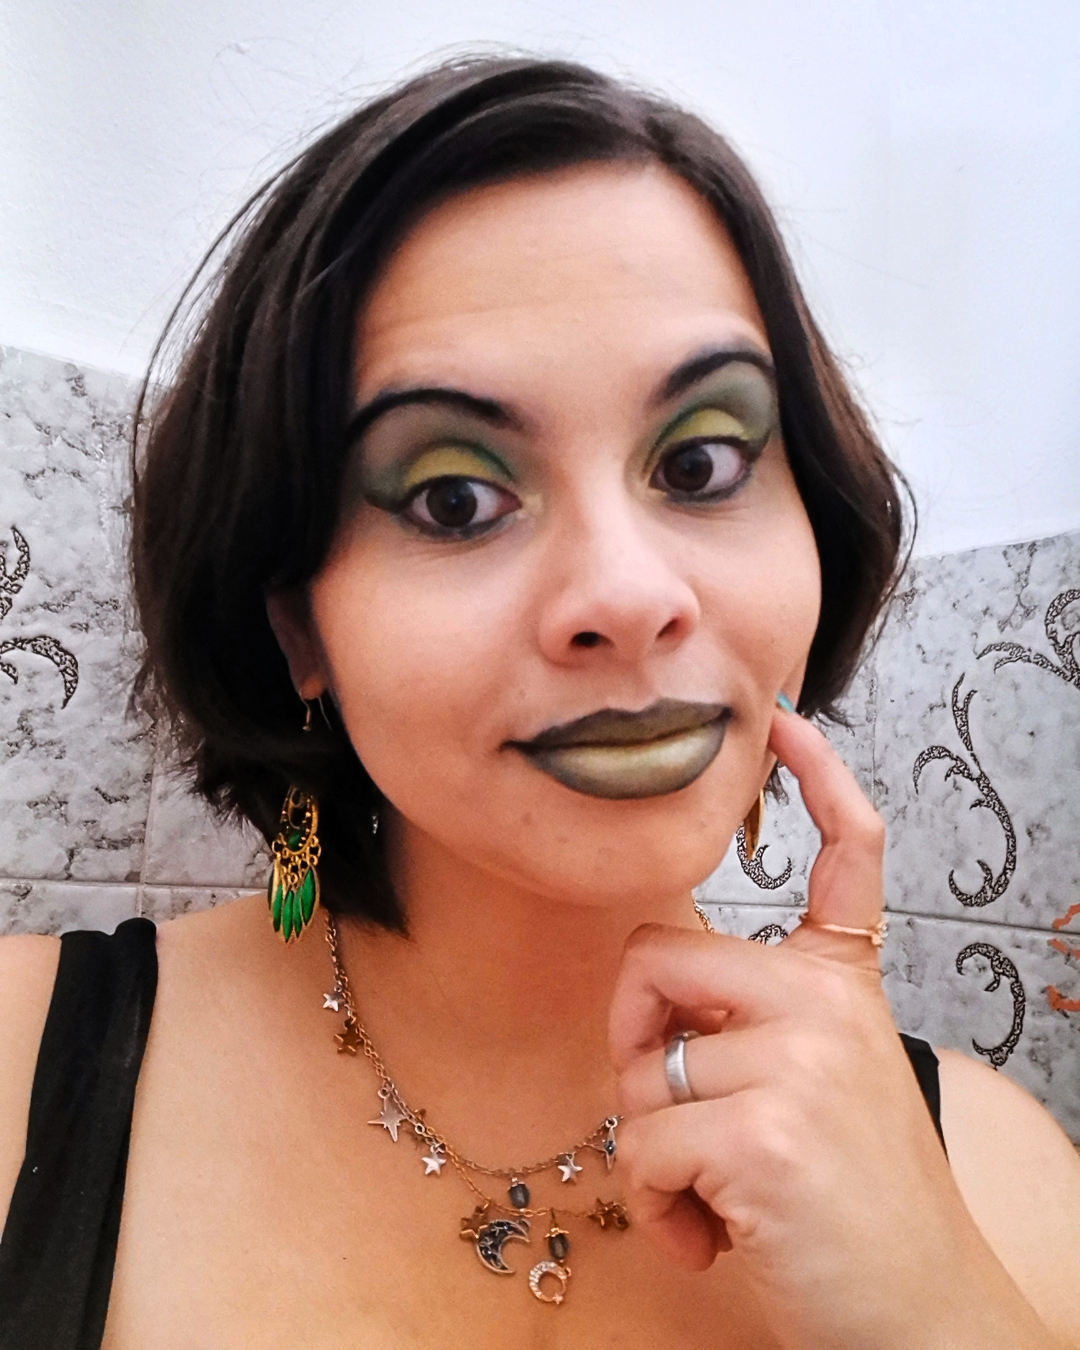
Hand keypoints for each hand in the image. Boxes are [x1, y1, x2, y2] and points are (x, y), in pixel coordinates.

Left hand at [609, 708, 1052, 1347]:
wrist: (926, 1319)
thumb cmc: (855, 1209)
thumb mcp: (825, 1089)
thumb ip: (758, 1030)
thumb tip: (653, 1023)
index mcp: (843, 984)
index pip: (847, 854)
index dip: (820, 781)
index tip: (789, 726)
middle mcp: (825, 1003)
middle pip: (653, 957)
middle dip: (629, 1041)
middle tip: (665, 1110)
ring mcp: (797, 1061)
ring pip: (638, 1073)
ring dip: (655, 1151)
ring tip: (714, 1196)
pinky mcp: (761, 1130)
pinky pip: (641, 1145)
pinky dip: (659, 1205)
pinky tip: (714, 1235)